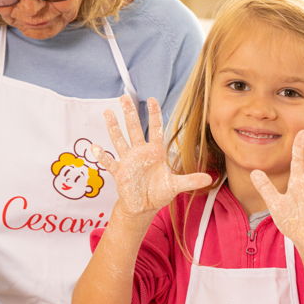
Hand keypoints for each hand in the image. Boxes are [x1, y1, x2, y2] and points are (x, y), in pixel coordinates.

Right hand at [95, 95, 211, 221]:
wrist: (143, 206)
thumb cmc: (158, 193)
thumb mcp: (175, 186)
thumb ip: (190, 180)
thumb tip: (209, 178)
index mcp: (155, 152)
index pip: (155, 129)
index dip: (154, 114)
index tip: (151, 99)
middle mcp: (140, 153)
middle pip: (135, 129)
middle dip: (130, 113)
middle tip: (125, 97)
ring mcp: (128, 161)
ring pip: (120, 140)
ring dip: (114, 127)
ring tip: (108, 112)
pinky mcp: (119, 172)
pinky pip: (109, 162)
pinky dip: (102, 156)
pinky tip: (95, 147)